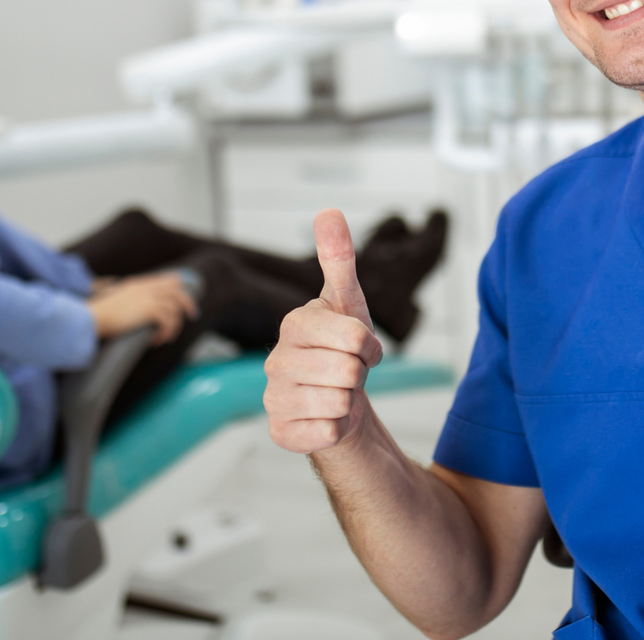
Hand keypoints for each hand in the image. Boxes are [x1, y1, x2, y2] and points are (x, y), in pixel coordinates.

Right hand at [88, 271, 197, 343]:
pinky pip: (168, 320)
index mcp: (137, 284)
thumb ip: (124, 299)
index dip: (178, 288)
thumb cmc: (96, 314)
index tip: (182, 300)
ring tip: (164, 338)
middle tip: (193, 316)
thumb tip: (127, 304)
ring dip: (173, 326)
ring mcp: (148, 297)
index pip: (166, 280)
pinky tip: (156, 341)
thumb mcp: (113, 300)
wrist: (90, 317)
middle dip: (187, 303)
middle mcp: (145, 288)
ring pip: (175, 308)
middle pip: (177, 290)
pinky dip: (166, 332)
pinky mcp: (148, 309)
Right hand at [264, 209, 385, 453]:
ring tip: (336, 394)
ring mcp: (274, 399)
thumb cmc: (343, 349)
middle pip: (348, 372)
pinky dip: (336, 429)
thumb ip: (339, 258)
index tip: (361, 347)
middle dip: (359, 375)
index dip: (369, 345)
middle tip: (348, 373)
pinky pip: (327, 433)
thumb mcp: (348, 302)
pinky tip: (325, 419)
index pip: (354, 337)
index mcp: (293, 325)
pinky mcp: (280, 433)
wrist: (339, 401)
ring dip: (348, 402)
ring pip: (339, 403)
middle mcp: (275, 361)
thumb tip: (328, 211)